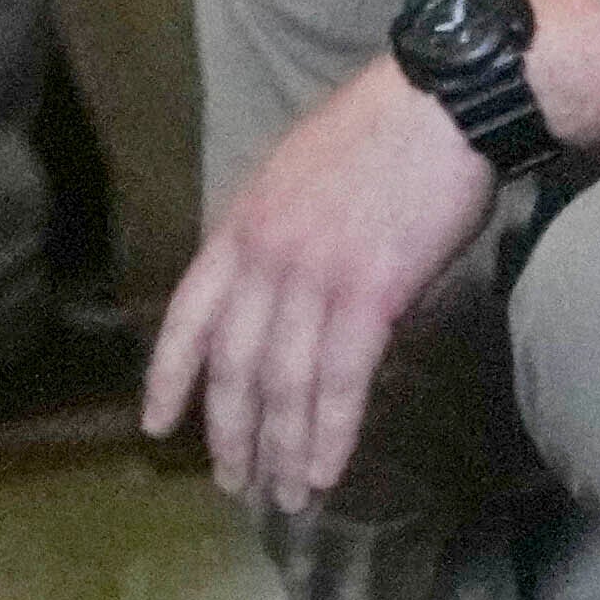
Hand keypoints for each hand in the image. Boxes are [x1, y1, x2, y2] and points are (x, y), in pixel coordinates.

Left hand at [142, 50, 499, 510]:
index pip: (187, 319)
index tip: (158, 427)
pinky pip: (339, 381)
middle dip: (232, 434)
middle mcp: (264, 259)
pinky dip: (330, 434)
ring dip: (281, 449)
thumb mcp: (296, 175)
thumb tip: (282, 290)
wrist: (441, 105)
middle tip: (234, 482)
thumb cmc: (382, 134)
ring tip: (285, 495)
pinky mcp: (370, 295)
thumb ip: (276, 234)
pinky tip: (326, 470)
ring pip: (283, 386)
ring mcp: (313, 278)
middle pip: (234, 368)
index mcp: (240, 227)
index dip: (170, 379)